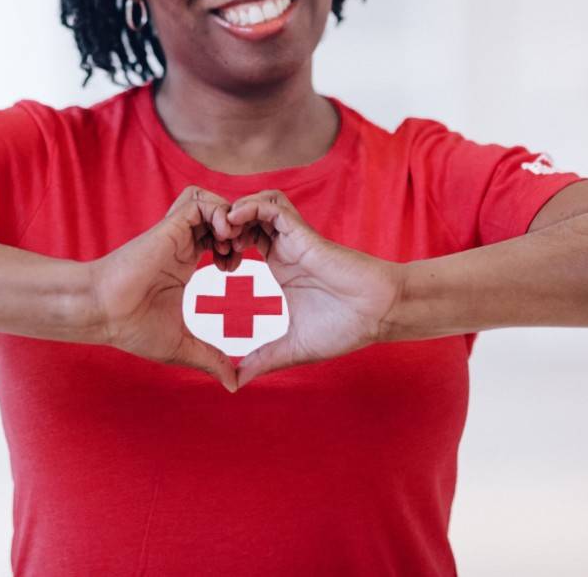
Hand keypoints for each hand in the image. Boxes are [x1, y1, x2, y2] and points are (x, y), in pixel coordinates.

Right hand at [88, 185, 243, 391]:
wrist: (103, 313)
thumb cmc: (132, 328)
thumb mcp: (181, 345)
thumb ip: (210, 359)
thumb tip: (233, 385)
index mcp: (184, 263)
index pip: (217, 239)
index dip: (235, 247)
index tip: (236, 270)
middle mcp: (181, 244)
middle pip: (217, 215)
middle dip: (237, 229)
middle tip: (241, 253)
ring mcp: (175, 233)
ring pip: (210, 202)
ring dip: (228, 217)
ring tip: (231, 244)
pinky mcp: (169, 226)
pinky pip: (199, 202)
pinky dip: (217, 212)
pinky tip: (222, 238)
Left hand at [227, 190, 402, 388]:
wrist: (379, 315)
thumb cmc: (345, 328)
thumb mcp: (292, 348)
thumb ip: (263, 360)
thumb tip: (236, 382)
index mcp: (279, 266)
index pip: (241, 239)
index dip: (220, 245)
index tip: (208, 264)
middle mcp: (284, 248)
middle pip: (244, 217)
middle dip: (221, 225)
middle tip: (209, 246)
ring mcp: (294, 239)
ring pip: (256, 204)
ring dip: (234, 212)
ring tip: (221, 233)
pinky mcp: (304, 234)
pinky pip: (272, 206)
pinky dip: (251, 206)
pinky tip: (236, 221)